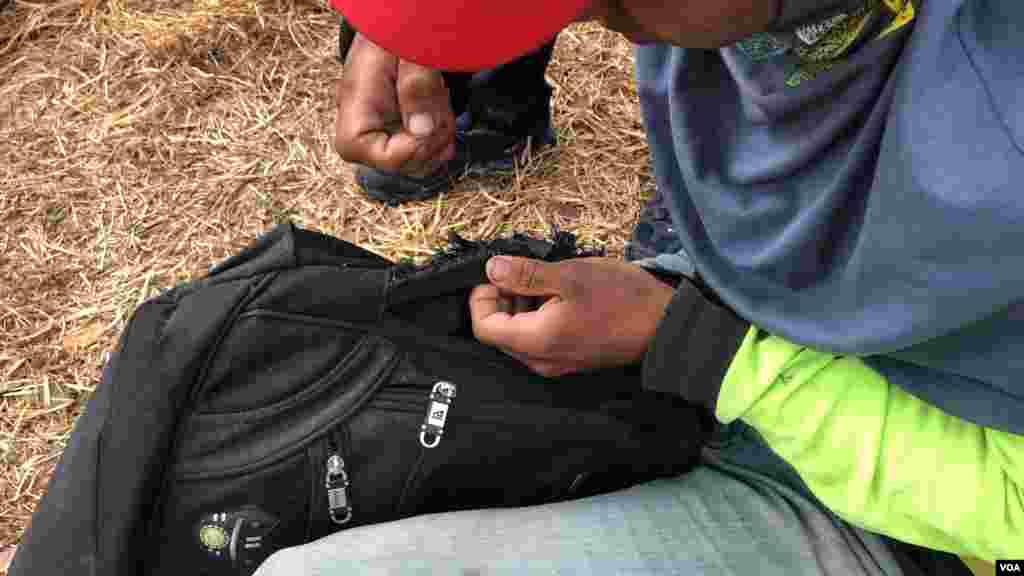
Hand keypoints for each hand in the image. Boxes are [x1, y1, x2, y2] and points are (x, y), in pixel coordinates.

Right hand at [333, 34, 455, 177]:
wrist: (394, 26)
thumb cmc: (395, 34)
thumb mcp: (409, 51)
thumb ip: (417, 86)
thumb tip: (423, 131)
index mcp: (356, 112)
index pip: (383, 158)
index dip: (416, 148)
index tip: (432, 122)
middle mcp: (365, 131)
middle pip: (405, 166)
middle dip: (433, 140)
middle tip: (440, 104)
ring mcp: (382, 135)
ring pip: (420, 163)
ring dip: (441, 136)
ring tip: (439, 100)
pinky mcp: (400, 133)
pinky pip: (426, 152)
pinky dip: (442, 135)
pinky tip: (440, 108)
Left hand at [469, 256, 674, 376]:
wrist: (664, 324)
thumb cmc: (620, 298)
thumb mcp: (569, 276)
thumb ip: (526, 275)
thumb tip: (491, 270)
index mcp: (535, 341)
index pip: (484, 327)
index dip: (481, 298)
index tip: (496, 273)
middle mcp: (540, 360)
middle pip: (499, 333)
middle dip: (502, 300)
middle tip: (520, 272)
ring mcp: (556, 363)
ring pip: (519, 336)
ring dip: (521, 306)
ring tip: (543, 280)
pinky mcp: (571, 359)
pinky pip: (539, 340)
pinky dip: (538, 316)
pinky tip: (559, 295)